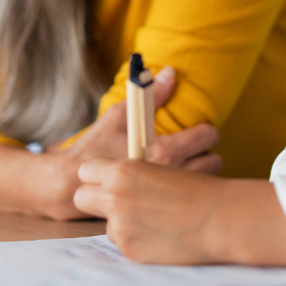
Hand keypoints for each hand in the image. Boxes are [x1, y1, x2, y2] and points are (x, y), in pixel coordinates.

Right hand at [0, 66, 220, 219]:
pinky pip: (189, 197)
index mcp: (164, 151)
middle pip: (213, 162)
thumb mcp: (119, 116)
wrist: (72, 186)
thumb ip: (148, 95)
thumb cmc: (96, 148)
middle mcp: (170, 176)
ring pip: (205, 181)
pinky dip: (190, 189)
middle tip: (197, 149)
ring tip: (190, 165)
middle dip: (208, 153)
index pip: (206, 137)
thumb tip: (169, 72)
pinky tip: (178, 185)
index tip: (201, 130)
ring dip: (202, 171)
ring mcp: (166, 197)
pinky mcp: (160, 212)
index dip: (207, 131)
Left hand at [74, 159, 285, 266]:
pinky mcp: (130, 250)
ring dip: (121, 223)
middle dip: (95, 199)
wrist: (220, 219)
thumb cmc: (195, 190)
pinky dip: (137, 241)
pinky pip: (123, 243)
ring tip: (153, 220)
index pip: (86, 171)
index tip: (107, 180)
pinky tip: (160, 236)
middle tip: (117, 202)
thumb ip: (130, 173)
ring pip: (106, 223)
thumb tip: (113, 176)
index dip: (97, 176)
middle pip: (81, 197)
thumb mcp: (158, 168)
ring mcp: (120, 226)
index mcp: (121, 171)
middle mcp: (114, 198)